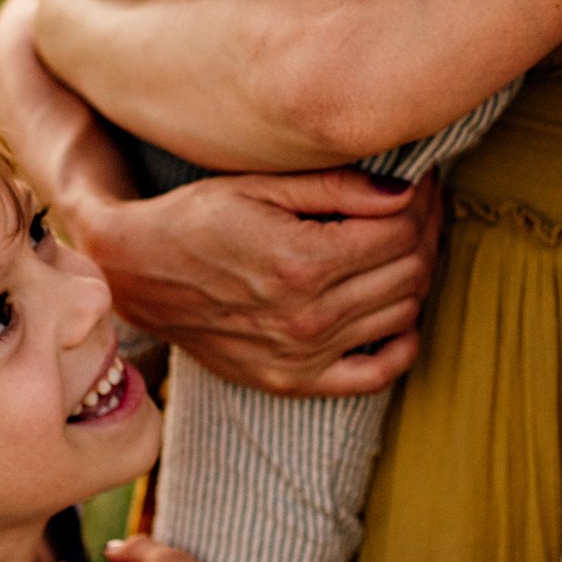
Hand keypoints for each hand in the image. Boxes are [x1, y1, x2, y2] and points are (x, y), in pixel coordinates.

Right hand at [68, 168, 443, 396]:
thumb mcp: (258, 185)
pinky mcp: (292, 380)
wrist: (136, 274)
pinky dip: (402, 343)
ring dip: (415, 275)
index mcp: (302, 262)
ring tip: (399, 244)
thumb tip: (406, 192)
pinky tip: (397, 311)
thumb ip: (335, 187)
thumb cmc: (196, 218)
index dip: (421, 200)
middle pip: (409, 271)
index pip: (401, 231)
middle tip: (416, 207)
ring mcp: (302, 355)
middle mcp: (308, 317)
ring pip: (402, 313)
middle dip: (424, 231)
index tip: (420, 180)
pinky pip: (376, 373)